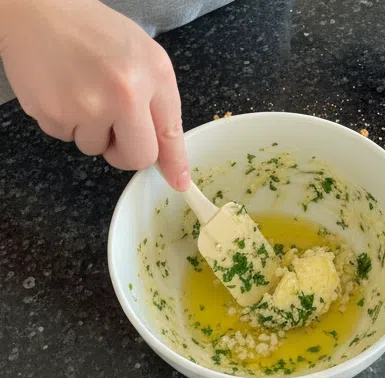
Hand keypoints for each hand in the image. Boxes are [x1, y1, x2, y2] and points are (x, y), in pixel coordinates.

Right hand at [0, 0, 188, 188]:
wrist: (35, 7)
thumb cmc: (92, 30)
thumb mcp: (143, 57)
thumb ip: (162, 109)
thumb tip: (172, 168)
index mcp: (151, 76)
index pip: (170, 135)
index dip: (173, 164)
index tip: (178, 183)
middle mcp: (122, 94)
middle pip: (135, 157)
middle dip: (127, 150)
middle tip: (114, 125)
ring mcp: (84, 107)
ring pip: (96, 148)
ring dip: (91, 130)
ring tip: (81, 90)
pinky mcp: (51, 114)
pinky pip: (66, 137)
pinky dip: (64, 120)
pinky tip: (60, 89)